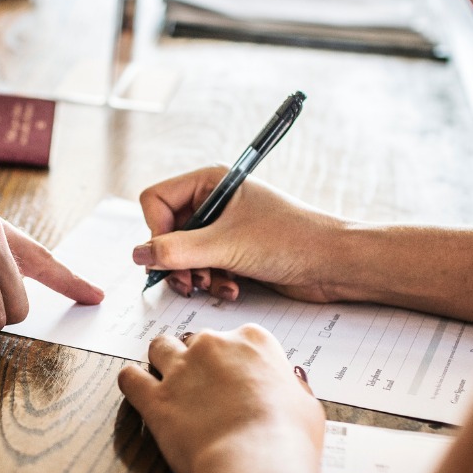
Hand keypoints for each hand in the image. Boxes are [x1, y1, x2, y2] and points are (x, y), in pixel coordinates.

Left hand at [117, 326, 323, 472]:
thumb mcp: (306, 406)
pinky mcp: (155, 397)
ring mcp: (181, 369)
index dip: (237, 361)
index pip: (239, 338)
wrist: (256, 462)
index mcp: (253, 341)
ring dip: (163, 360)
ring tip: (169, 380)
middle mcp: (213, 345)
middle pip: (198, 341)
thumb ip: (292, 387)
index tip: (238, 379)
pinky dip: (132, 380)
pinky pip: (130, 377)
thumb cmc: (288, 438)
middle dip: (200, 361)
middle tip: (206, 388)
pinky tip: (138, 388)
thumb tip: (289, 383)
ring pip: (160, 347)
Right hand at [133, 167, 343, 301]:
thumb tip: (138, 255)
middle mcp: (214, 202)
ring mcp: (225, 229)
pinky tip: (233, 289)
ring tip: (216, 286)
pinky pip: (205, 269)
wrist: (335, 263)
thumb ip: (176, 251)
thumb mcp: (225, 245)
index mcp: (211, 182)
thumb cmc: (290, 239)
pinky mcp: (236, 253)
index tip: (167, 255)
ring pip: (184, 255)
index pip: (156, 201)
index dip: (156, 231)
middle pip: (167, 232)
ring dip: (196, 276)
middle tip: (190, 282)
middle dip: (177, 261)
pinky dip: (214, 282)